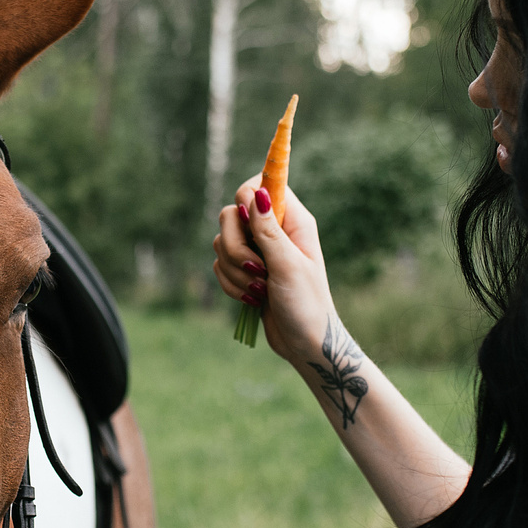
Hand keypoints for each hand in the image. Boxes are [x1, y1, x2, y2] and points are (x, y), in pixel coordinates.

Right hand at [211, 177, 334, 366]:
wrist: (305, 343)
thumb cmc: (306, 304)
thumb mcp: (288, 265)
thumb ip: (268, 229)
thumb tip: (257, 192)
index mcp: (293, 220)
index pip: (260, 184)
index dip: (247, 198)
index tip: (249, 223)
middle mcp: (274, 230)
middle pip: (231, 215)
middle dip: (236, 247)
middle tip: (259, 270)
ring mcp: (258, 251)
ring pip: (221, 243)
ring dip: (235, 271)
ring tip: (260, 291)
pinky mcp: (245, 271)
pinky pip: (221, 265)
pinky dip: (231, 284)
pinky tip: (252, 300)